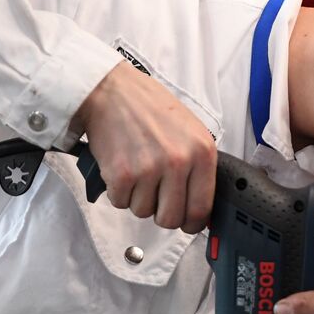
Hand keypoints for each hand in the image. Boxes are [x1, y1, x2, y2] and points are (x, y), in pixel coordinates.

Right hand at [72, 60, 216, 232]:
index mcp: (202, 152)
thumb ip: (198, 166)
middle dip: (161, 213)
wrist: (111, 91)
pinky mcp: (121, 175)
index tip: (185, 222)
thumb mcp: (190, 130)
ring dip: (137, 198)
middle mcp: (178, 162)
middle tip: (154, 196)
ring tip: (136, 170)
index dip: (191, 222)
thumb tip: (201, 205)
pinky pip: (120, 203)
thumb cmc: (149, 108)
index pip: (201, 208)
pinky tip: (121, 168)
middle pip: (171, 219)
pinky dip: (118, 191)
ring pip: (143, 212)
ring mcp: (149, 169)